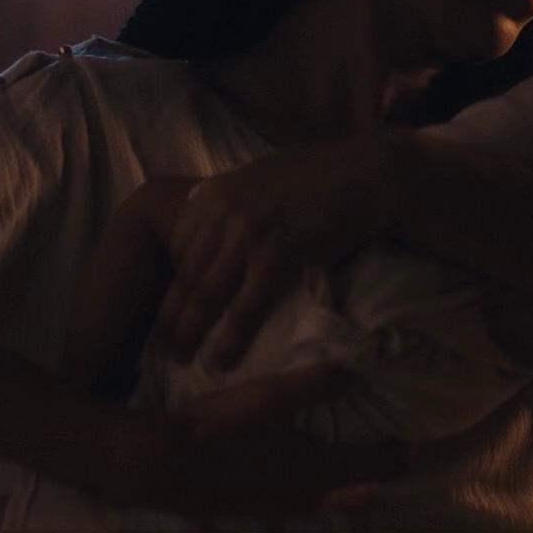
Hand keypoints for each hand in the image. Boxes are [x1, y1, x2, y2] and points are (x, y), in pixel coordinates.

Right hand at [101, 364, 414, 517]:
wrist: (155, 465)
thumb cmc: (218, 431)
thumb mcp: (271, 397)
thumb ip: (317, 383)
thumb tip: (358, 370)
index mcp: (317, 478)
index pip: (376, 470)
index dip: (401, 455)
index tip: (420, 439)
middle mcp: (303, 500)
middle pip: (354, 490)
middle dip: (375, 470)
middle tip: (388, 442)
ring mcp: (275, 506)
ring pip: (325, 494)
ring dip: (343, 474)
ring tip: (349, 444)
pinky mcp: (251, 503)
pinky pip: (299, 492)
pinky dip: (314, 475)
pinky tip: (299, 453)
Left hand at [155, 134, 414, 368]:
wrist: (372, 172)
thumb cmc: (327, 173)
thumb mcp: (265, 175)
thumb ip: (234, 197)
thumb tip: (209, 214)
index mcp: (216, 191)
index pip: (175, 245)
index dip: (169, 283)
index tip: (167, 308)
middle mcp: (222, 210)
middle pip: (184, 274)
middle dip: (169, 315)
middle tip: (160, 347)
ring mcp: (247, 232)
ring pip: (205, 294)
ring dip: (188, 333)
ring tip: (180, 361)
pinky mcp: (278, 254)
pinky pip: (245, 307)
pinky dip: (231, 339)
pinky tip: (222, 361)